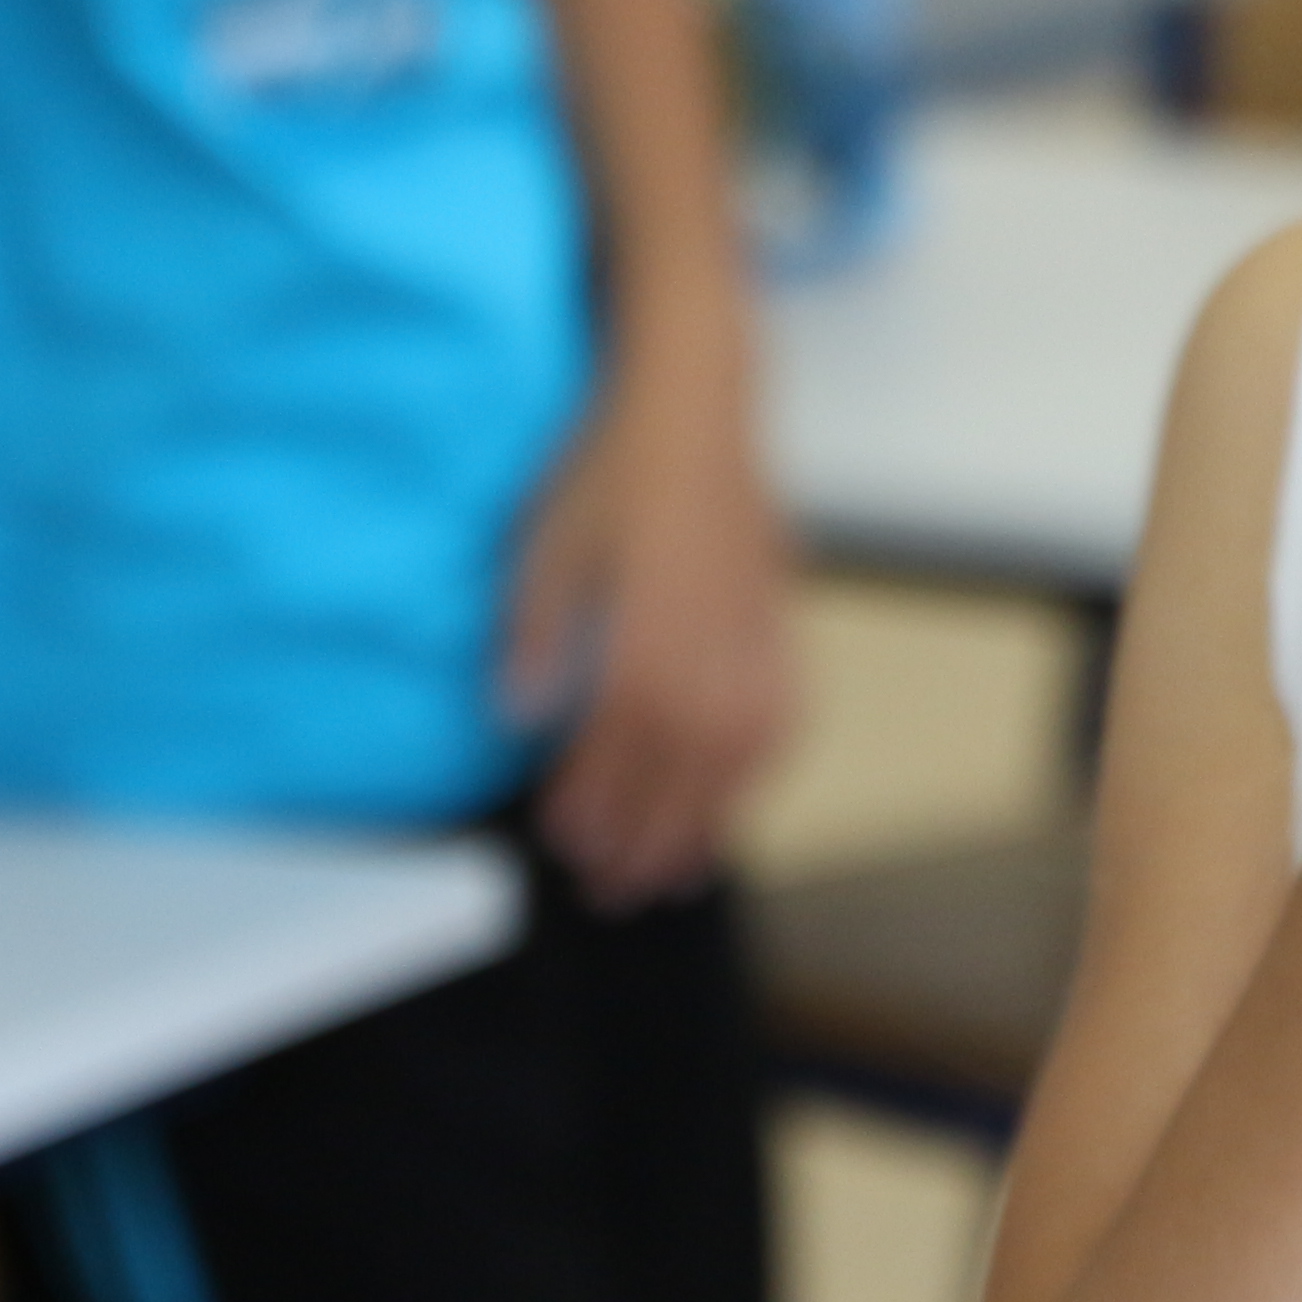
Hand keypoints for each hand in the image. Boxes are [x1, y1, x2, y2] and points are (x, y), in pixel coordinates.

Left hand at [512, 339, 801, 913]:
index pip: (615, 764)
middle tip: (614, 891)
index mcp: (644, 655)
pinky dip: (762, 770)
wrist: (693, 410)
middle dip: (643, 844)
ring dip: (706, 826)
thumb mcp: (546, 552)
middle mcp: (707, 666)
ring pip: (735, 767)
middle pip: (678, 783)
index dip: (590, 813)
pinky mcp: (777, 625)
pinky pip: (782, 722)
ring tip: (678, 873)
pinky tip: (742, 793)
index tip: (565, 846)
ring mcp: (750, 648)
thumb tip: (520, 714)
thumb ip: (534, 640)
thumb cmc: (612, 473)